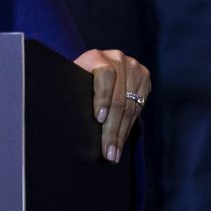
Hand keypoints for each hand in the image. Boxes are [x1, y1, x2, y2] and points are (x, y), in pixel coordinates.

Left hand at [73, 48, 149, 162]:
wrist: (92, 67)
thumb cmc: (75, 82)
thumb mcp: (71, 83)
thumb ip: (75, 95)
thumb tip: (67, 123)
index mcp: (96, 57)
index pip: (105, 76)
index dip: (103, 98)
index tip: (99, 119)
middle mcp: (117, 58)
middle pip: (119, 98)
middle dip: (112, 130)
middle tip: (108, 153)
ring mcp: (133, 66)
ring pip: (130, 106)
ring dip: (122, 134)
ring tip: (114, 154)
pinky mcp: (143, 76)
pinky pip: (139, 106)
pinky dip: (129, 126)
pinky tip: (122, 140)